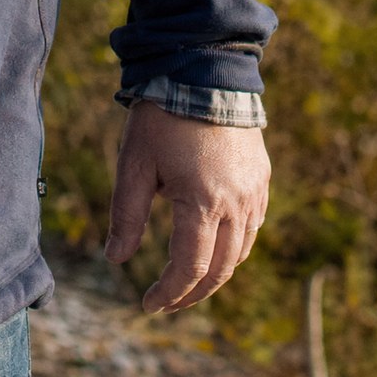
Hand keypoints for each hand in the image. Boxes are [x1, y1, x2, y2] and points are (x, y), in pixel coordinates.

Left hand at [103, 103, 269, 313]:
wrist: (203, 71)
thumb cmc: (162, 118)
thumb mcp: (134, 164)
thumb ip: (126, 215)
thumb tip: (115, 259)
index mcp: (203, 203)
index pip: (190, 268)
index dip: (168, 292)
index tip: (148, 305)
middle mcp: (237, 204)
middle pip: (220, 270)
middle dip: (192, 293)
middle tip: (166, 303)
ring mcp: (254, 192)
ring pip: (240, 252)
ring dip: (215, 274)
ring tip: (187, 282)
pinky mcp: (261, 178)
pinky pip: (252, 227)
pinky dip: (234, 247)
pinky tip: (213, 247)